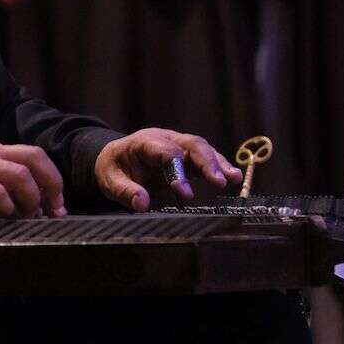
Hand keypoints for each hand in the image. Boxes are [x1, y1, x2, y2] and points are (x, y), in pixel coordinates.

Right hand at [0, 140, 65, 218]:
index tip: (57, 202)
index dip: (52, 177)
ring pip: (20, 175)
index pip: (34, 154)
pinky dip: (8, 206)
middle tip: (54, 208)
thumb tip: (30, 204)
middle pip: (34, 158)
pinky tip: (7, 216)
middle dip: (51, 183)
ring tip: (29, 215)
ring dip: (32, 198)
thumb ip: (1, 179)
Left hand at [94, 128, 242, 211]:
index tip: (184, 193)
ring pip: (202, 148)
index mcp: (145, 142)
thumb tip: (142, 203)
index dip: (177, 171)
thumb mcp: (110, 180)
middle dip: (206, 162)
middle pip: (191, 144)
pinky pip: (206, 158)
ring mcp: (178, 145)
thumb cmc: (113, 168)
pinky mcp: (187, 156)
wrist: (116, 158)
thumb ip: (125, 191)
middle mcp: (166, 139)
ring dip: (218, 163)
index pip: (166, 152)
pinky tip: (232, 177)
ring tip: (233, 178)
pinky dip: (219, 166)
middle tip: (219, 182)